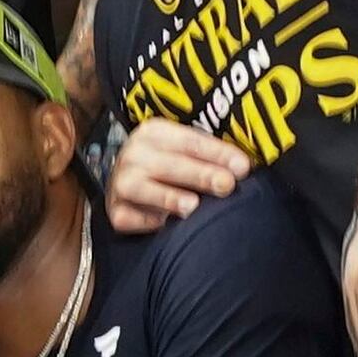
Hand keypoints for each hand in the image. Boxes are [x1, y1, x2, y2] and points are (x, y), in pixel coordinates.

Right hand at [101, 116, 248, 235]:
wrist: (125, 183)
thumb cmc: (166, 166)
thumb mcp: (183, 150)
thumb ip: (209, 155)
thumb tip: (243, 167)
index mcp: (154, 132)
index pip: (191, 141)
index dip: (218, 154)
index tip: (243, 167)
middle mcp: (133, 154)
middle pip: (170, 164)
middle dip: (200, 175)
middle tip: (226, 185)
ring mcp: (120, 183)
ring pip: (144, 189)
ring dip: (168, 198)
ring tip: (193, 206)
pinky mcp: (114, 210)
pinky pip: (130, 217)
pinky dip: (147, 221)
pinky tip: (164, 224)